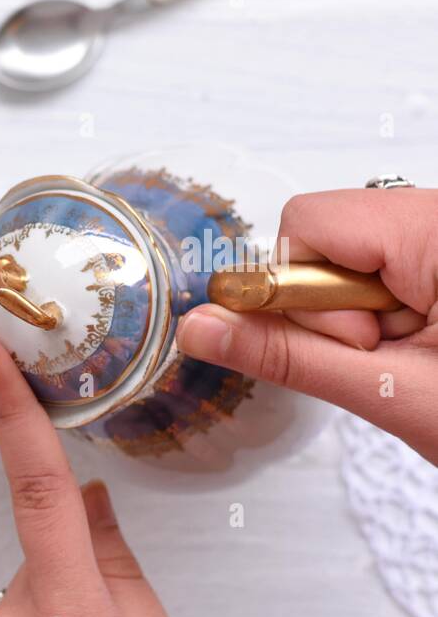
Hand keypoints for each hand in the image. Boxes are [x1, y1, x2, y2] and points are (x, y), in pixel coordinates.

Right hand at [176, 188, 437, 464]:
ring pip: (353, 259)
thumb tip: (200, 327)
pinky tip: (429, 349)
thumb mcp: (395, 394)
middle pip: (328, 237)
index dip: (306, 293)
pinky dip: (391, 316)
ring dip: (365, 318)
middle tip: (395, 359)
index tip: (357, 346)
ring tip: (421, 359)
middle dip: (338, 308)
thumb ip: (288, 354)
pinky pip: (388, 270)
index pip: (308, 222)